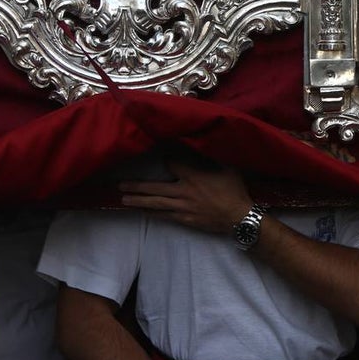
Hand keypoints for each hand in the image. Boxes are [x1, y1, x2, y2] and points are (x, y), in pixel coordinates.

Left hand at [120, 160, 251, 234]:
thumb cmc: (235, 190)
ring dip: (138, 201)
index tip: (156, 153)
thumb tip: (208, 140)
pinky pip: (164, 215)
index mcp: (193, 176)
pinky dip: (151, 213)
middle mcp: (184, 191)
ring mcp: (183, 207)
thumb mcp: (228, 167)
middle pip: (155, 188)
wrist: (239, 217)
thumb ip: (215, 155)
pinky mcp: (184, 219)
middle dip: (137, 186)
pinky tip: (141, 212)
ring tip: (123, 199)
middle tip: (120, 185)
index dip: (164, 159)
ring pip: (155, 203)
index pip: (172, 164)